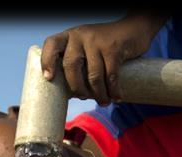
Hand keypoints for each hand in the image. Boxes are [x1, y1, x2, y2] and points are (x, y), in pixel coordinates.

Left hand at [41, 12, 167, 105]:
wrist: (133, 29)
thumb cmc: (105, 47)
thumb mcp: (86, 48)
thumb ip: (77, 64)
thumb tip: (69, 95)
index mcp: (69, 37)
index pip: (52, 45)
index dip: (47, 62)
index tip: (49, 78)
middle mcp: (80, 35)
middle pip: (71, 66)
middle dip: (77, 88)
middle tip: (85, 98)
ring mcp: (97, 40)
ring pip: (93, 75)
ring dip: (99, 94)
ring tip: (103, 102)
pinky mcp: (114, 47)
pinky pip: (111, 75)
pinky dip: (113, 90)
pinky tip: (116, 96)